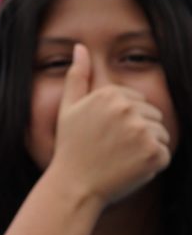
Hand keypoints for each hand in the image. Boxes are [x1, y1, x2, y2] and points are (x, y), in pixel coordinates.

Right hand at [51, 45, 171, 207]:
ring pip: (161, 133)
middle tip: (116, 149)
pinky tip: (131, 168)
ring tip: (123, 159)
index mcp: (110, 94)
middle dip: (140, 131)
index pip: (137, 101)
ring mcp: (142, 131)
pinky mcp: (153, 153)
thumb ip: (77, 76)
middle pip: (152, 115)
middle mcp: (128, 109)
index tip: (108, 136)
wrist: (74, 187)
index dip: (125, 120)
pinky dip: (153, 164)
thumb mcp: (68, 108)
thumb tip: (80, 47)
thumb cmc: (70, 148)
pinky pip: (165, 153)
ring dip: (148, 147)